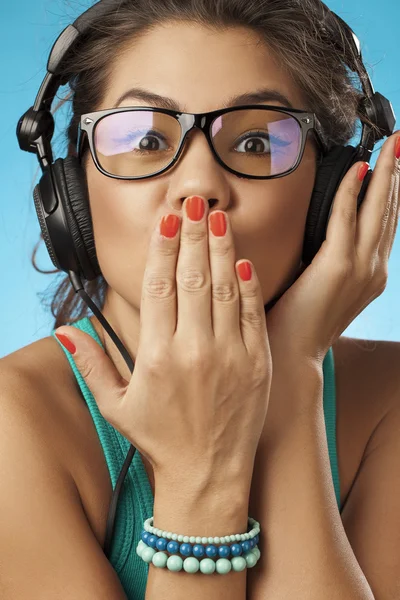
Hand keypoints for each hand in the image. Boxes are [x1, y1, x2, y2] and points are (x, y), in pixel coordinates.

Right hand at [54, 196, 271, 492]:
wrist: (209, 476)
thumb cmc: (160, 440)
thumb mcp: (117, 406)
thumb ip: (92, 365)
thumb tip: (68, 331)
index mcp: (157, 356)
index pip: (159, 286)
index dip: (163, 247)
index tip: (166, 218)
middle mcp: (194, 350)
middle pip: (194, 278)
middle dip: (193, 235)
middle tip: (195, 202)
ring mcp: (230, 355)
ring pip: (226, 289)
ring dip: (222, 250)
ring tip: (218, 218)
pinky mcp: (257, 364)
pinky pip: (253, 316)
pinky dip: (249, 286)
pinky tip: (243, 260)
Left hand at [265, 131, 399, 365]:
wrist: (292, 355)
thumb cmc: (298, 322)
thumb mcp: (322, 287)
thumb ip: (329, 259)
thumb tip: (319, 231)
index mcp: (371, 275)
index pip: (386, 224)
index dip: (393, 191)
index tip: (395, 163)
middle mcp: (374, 271)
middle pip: (390, 212)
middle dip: (397, 174)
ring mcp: (361, 269)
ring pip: (377, 211)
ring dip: (385, 175)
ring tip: (392, 147)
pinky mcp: (338, 267)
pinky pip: (346, 218)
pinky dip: (352, 192)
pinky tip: (358, 169)